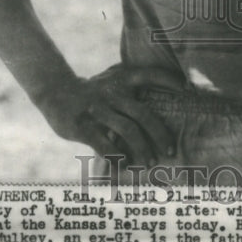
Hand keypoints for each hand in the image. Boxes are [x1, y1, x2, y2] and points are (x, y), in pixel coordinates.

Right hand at [40, 63, 185, 165]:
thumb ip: (131, 88)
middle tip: (171, 151)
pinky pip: (105, 145)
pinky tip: (124, 166)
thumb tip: (160, 110)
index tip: (185, 88)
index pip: (149, 75)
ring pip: (127, 130)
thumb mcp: (112, 80)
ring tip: (150, 163)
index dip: (168, 79)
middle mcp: (111, 93)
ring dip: (142, 149)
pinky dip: (118, 158)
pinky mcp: (83, 126)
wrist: (55, 91)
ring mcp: (97, 109)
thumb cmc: (93, 91)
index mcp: (121, 79)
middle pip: (143, 114)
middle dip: (160, 135)